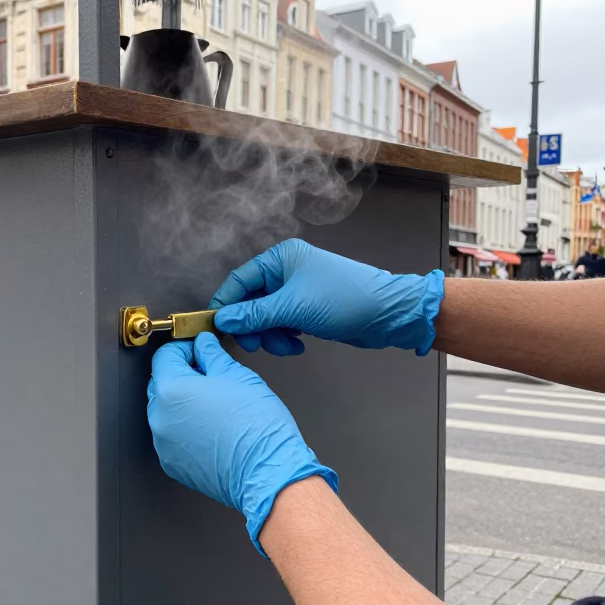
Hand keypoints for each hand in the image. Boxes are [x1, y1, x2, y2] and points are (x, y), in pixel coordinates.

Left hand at [146, 332, 337, 554]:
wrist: (267, 473)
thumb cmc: (257, 429)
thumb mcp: (237, 376)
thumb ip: (212, 355)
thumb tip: (204, 346)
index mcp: (171, 390)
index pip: (165, 356)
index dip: (184, 348)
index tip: (199, 350)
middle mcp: (160, 418)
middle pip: (162, 383)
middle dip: (183, 374)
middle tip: (211, 375)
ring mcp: (164, 444)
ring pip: (166, 412)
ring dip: (184, 403)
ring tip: (215, 404)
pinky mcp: (173, 464)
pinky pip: (173, 437)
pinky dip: (186, 429)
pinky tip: (212, 427)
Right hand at [210, 239, 444, 355]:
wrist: (387, 315)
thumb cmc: (347, 299)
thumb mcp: (293, 307)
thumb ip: (254, 314)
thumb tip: (223, 319)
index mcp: (282, 258)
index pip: (240, 279)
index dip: (227, 304)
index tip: (218, 326)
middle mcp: (287, 271)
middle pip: (251, 301)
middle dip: (252, 326)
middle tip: (255, 344)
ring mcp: (297, 291)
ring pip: (266, 317)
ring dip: (271, 336)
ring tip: (286, 346)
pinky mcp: (307, 309)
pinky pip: (282, 325)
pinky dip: (285, 338)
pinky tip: (298, 344)